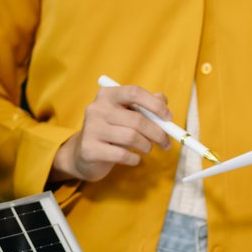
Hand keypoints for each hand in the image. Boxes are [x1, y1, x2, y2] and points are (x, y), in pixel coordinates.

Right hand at [52, 83, 171, 183]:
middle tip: (165, 143)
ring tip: (147, 149)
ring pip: (132, 137)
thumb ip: (144, 106)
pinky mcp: (90, 149)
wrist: (83, 154)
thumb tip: (163, 101)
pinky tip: (134, 158)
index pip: (135, 93)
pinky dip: (134, 158)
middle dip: (157, 133)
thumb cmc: (111, 132)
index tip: (168, 118)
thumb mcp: (126, 115)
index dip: (155, 105)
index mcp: (107, 95)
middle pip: (137, 119)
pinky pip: (122, 154)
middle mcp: (97, 108)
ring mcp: (91, 129)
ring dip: (146, 146)